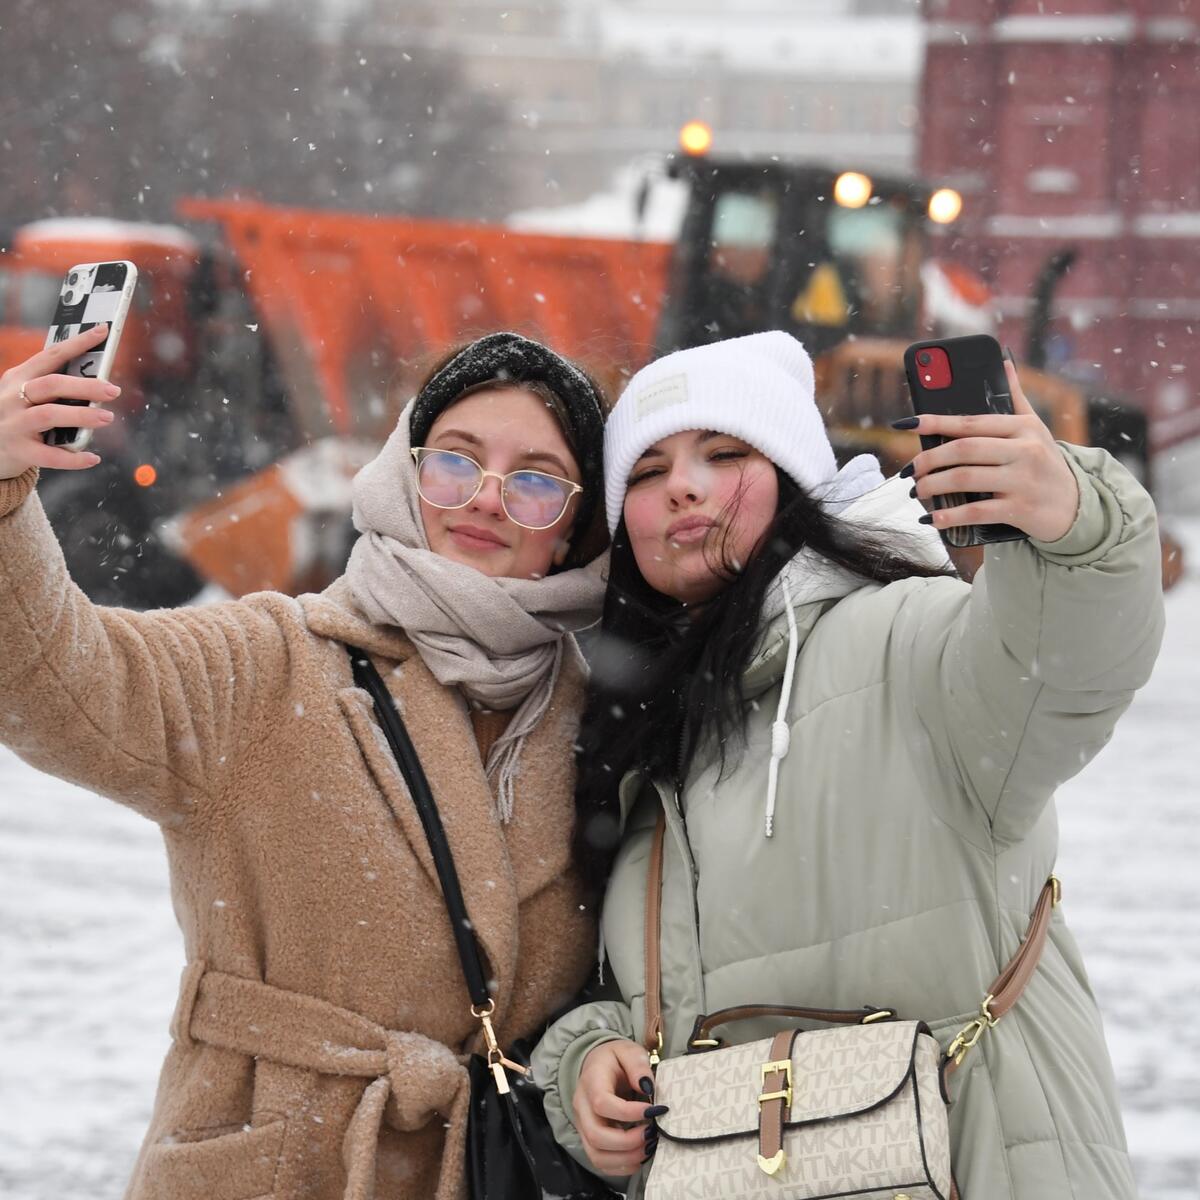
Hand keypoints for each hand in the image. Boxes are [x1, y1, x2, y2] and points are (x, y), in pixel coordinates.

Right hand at [0, 324, 118, 480]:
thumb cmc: (17, 416)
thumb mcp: (26, 394)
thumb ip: (54, 387)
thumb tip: (98, 380)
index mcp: (18, 377)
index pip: (51, 355)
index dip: (78, 343)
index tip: (103, 331)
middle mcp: (12, 397)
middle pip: (51, 384)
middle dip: (85, 385)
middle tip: (113, 390)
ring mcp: (13, 424)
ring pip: (48, 415)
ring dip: (81, 415)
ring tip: (107, 417)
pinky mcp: (18, 450)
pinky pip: (48, 455)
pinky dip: (73, 458)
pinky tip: (93, 458)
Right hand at [573, 1038, 659, 1176]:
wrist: (598, 1066)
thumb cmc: (616, 1059)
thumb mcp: (628, 1050)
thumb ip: (638, 1065)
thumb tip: (647, 1086)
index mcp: (591, 1081)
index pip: (601, 1103)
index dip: (627, 1113)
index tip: (651, 1111)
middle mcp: (582, 1107)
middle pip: (596, 1135)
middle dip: (627, 1142)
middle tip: (651, 1133)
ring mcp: (583, 1126)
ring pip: (597, 1155)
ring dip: (626, 1157)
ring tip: (649, 1145)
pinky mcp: (589, 1140)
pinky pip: (601, 1163)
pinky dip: (622, 1166)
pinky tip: (640, 1155)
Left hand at [905, 360, 1079, 542]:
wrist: (1077, 506)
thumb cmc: (1046, 463)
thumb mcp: (1036, 428)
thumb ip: (1015, 398)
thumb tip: (1002, 362)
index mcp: (1023, 428)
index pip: (972, 422)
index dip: (936, 422)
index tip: (908, 424)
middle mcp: (1024, 451)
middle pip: (965, 450)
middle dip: (930, 459)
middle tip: (910, 470)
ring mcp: (1022, 481)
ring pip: (966, 478)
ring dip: (933, 485)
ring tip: (917, 490)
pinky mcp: (1020, 509)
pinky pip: (977, 511)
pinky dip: (950, 516)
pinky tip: (931, 518)